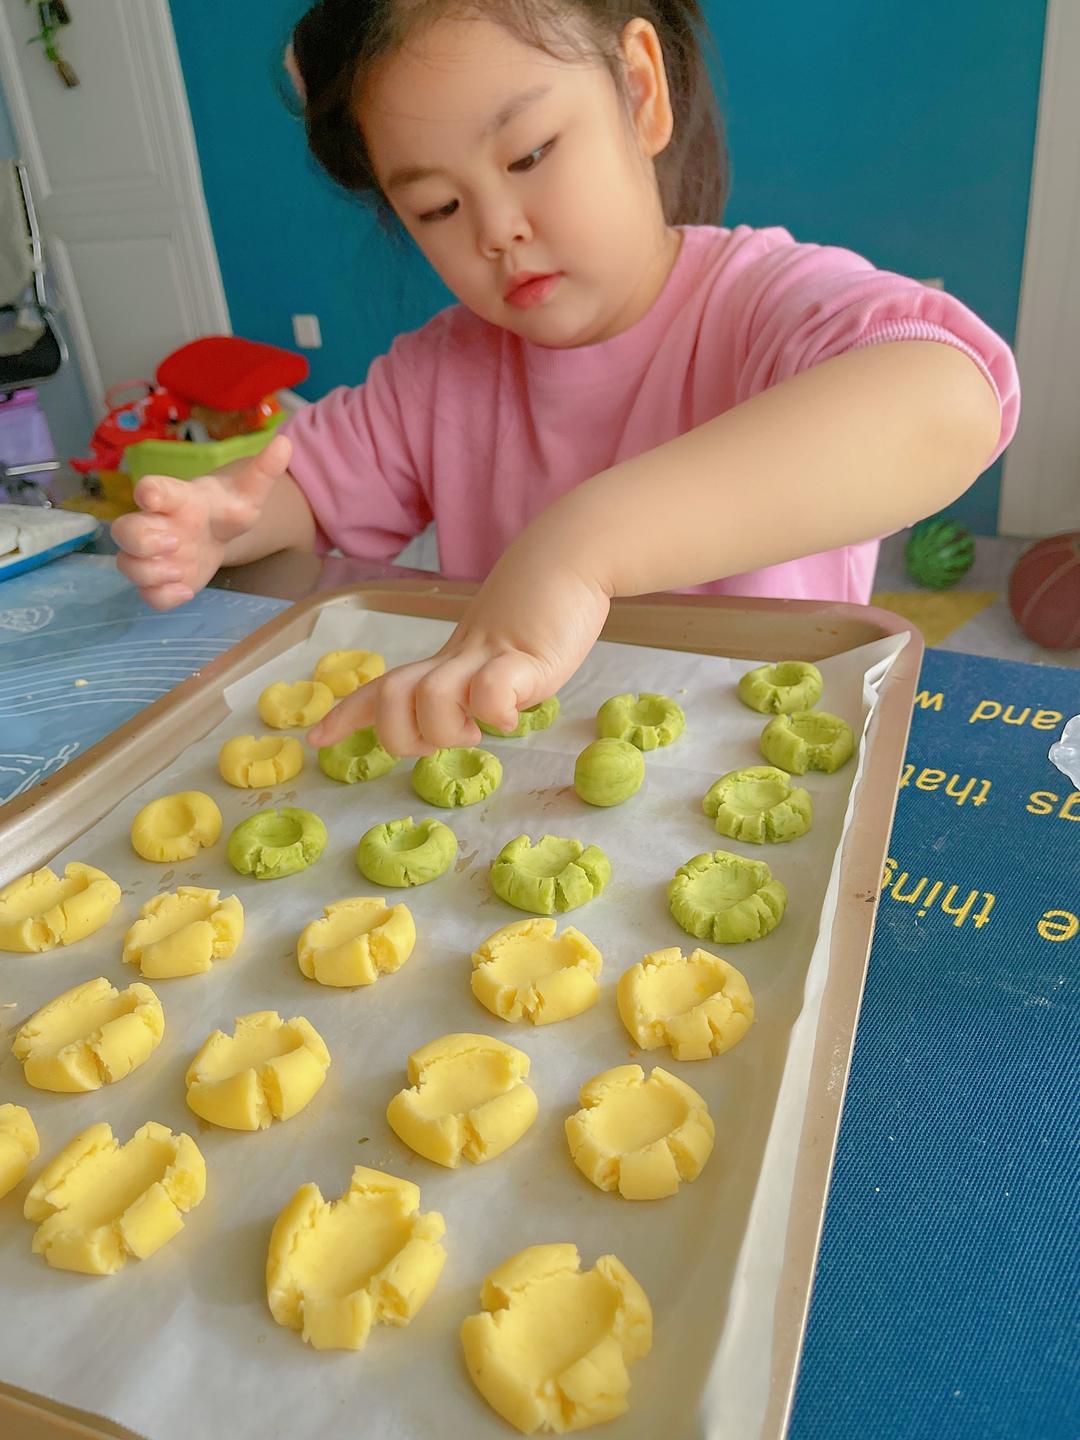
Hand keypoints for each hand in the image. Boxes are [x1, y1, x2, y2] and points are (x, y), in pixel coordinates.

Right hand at [111, 434, 291, 609]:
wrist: (219, 532)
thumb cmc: (225, 508)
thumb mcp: (248, 491)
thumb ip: (263, 470)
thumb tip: (285, 443)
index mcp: (173, 498)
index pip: (150, 488)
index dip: (148, 491)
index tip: (152, 496)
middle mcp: (156, 525)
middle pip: (124, 530)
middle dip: (142, 539)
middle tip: (175, 542)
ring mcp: (154, 555)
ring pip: (128, 565)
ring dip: (150, 571)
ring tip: (180, 569)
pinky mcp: (161, 581)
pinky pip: (146, 594)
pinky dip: (162, 597)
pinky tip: (186, 591)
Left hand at [307, 557, 611, 755]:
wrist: (572, 558)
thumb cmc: (541, 612)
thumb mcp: (503, 658)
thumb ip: (485, 687)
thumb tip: (486, 718)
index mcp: (444, 665)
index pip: (382, 690)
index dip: (346, 716)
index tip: (316, 738)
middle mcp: (453, 661)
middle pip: (390, 701)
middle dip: (403, 737)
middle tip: (448, 737)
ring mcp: (484, 657)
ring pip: (429, 700)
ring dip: (449, 728)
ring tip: (482, 725)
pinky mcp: (524, 657)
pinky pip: (490, 692)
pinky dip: (495, 712)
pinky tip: (513, 711)